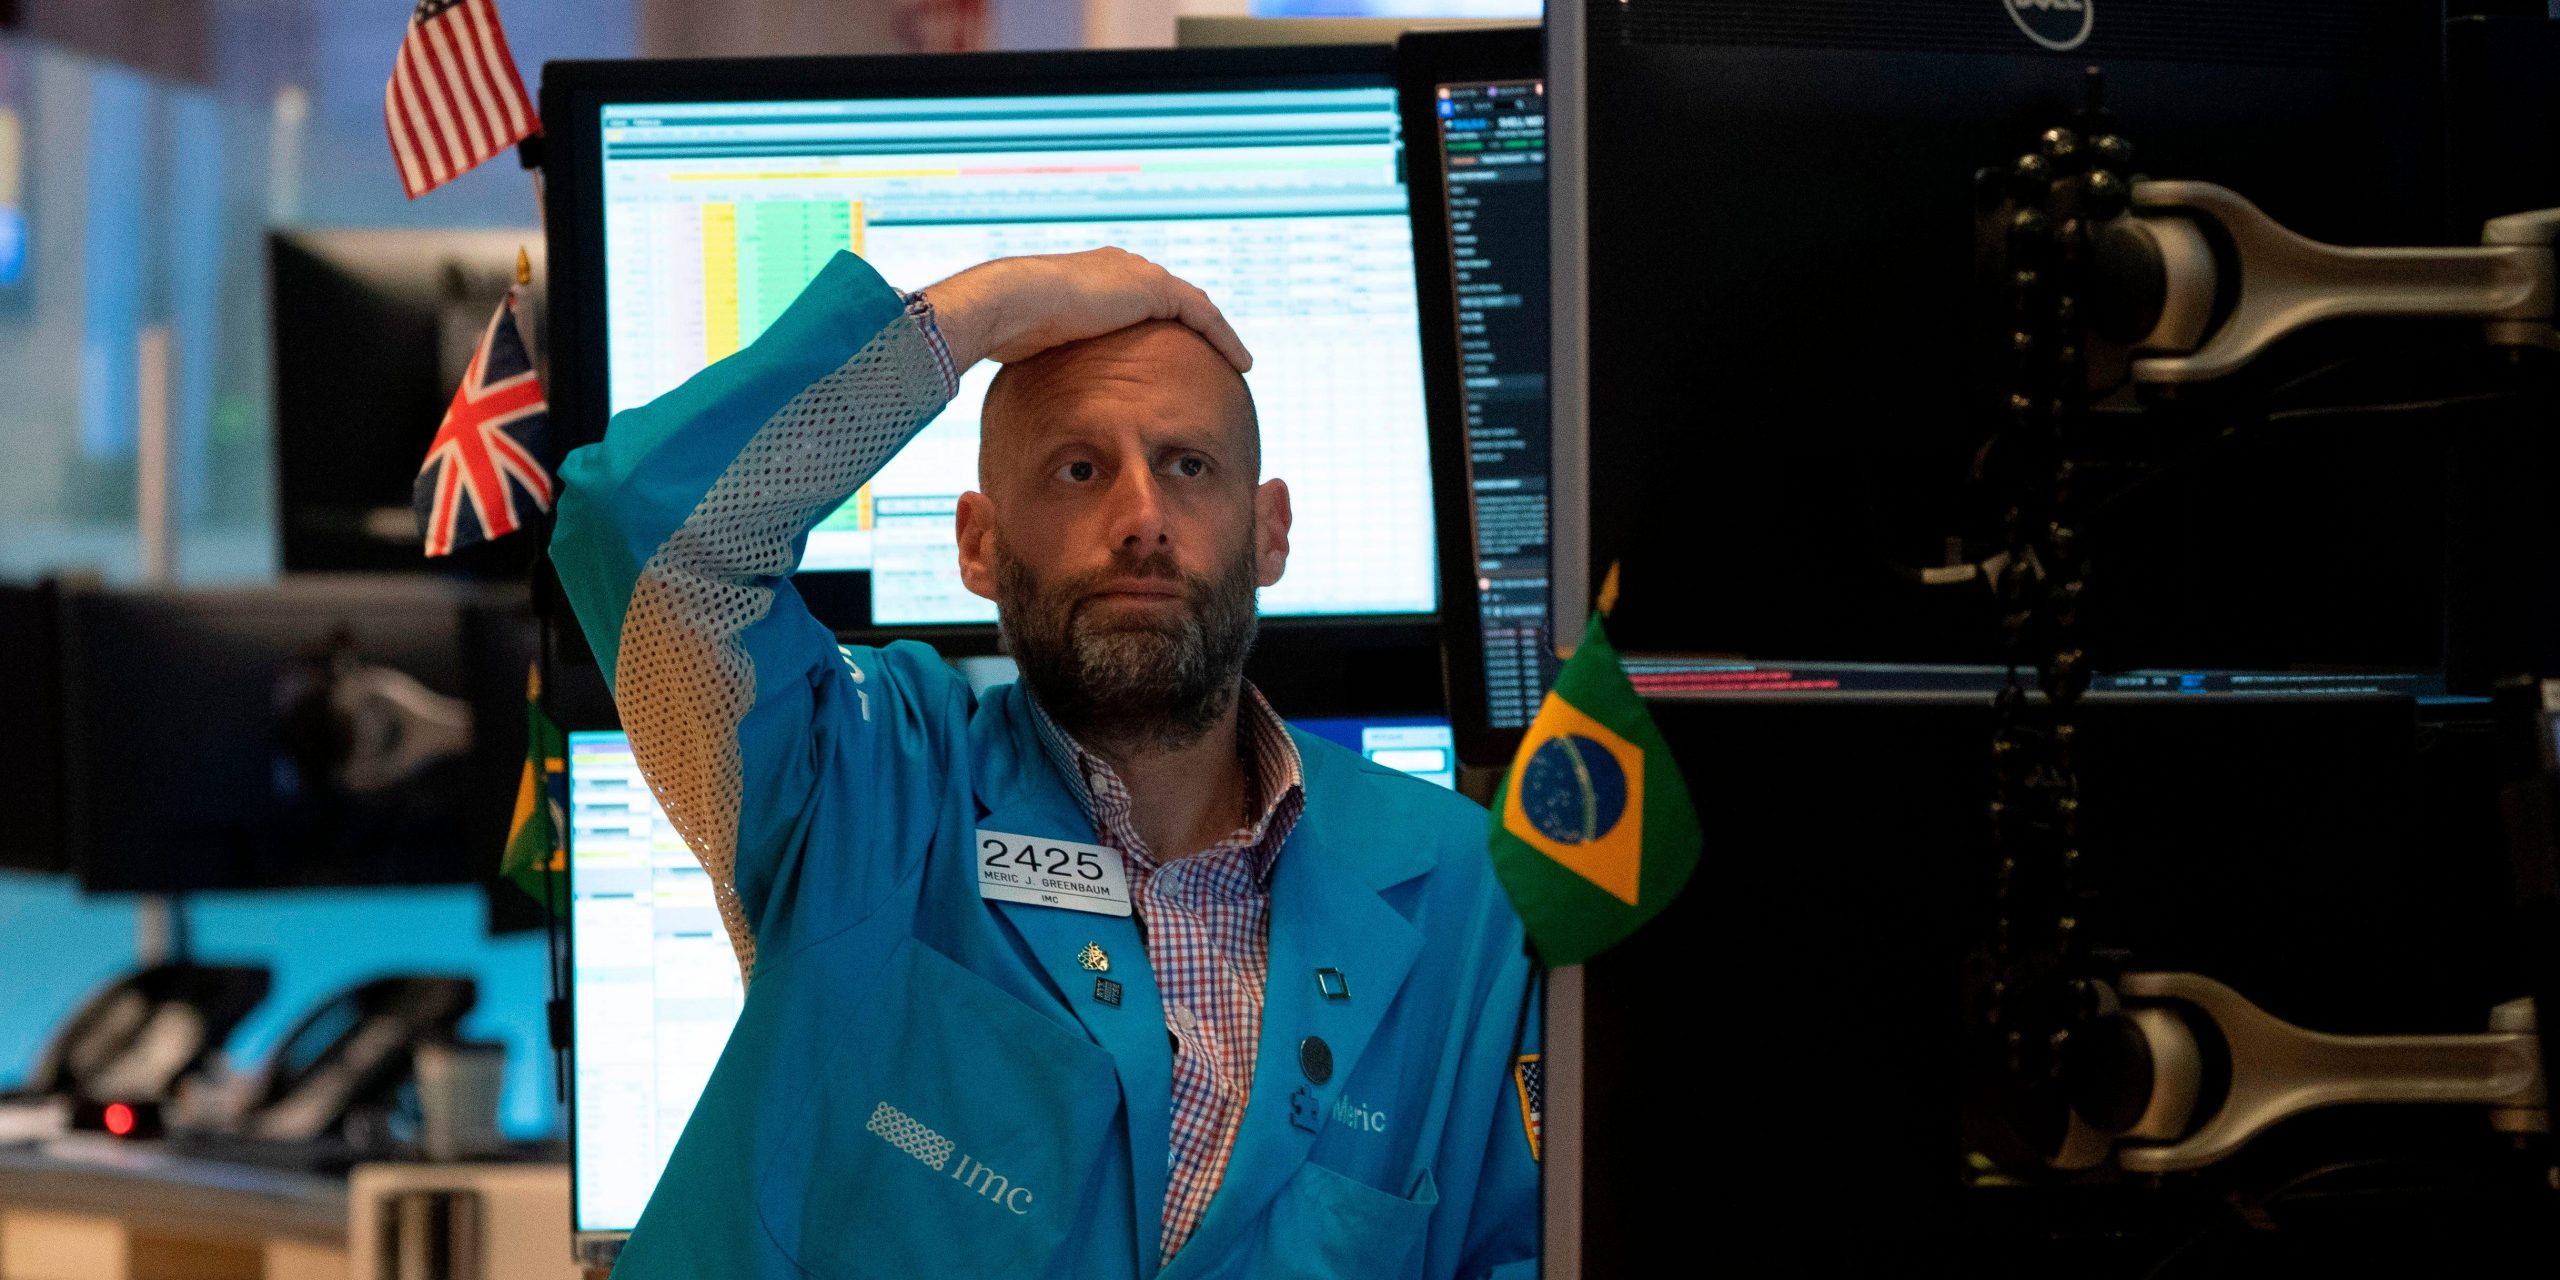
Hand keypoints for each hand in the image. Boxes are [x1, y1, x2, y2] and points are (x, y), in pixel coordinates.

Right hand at [919, 248, 1252, 372]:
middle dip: (1196, 325)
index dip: (1160, 324)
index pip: (1140, 299)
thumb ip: (1048, 357)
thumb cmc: (1009, 329)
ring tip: (1238, 359)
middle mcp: (1122, 268)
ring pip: (1195, 307)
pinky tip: (1242, 362)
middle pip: (1174, 299)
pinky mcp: (1154, 290)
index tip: (1172, 351)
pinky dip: (1225, 337)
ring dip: (1218, 333)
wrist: (1011, 302)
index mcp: (1095, 277)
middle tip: (1216, 355)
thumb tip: (1036, 393)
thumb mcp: (1033, 344)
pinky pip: (1204, 316)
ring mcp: (1139, 275)